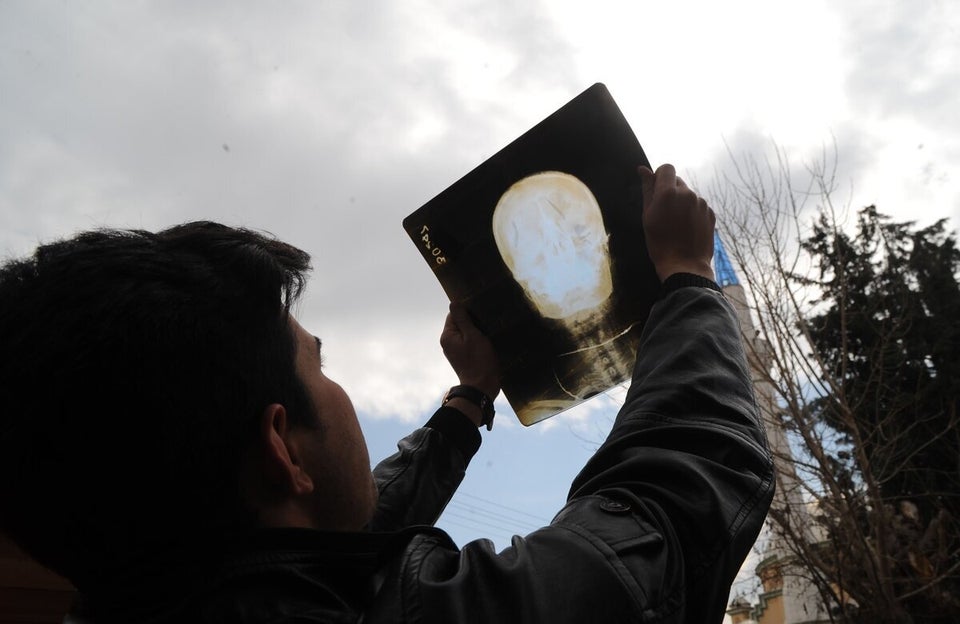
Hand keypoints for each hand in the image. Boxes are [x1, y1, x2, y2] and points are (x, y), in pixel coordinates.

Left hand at [439, 303, 500, 400]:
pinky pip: (469, 342)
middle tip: (487, 319)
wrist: (482, 387)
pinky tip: (488, 340)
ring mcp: (456, 351)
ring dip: (477, 330)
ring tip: (489, 329)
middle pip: (460, 323)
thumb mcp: (472, 336)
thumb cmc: (478, 361)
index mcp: (447, 336)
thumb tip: (454, 302)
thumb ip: (463, 319)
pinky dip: (478, 340)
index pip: (454, 314)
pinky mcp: (464, 357)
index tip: (481, 310)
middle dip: (473, 320)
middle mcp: (448, 343)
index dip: (467, 310)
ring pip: (466, 333)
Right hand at [638, 164, 715, 281]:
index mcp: (669, 193)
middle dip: (670, 192)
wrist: (684, 265)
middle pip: (677, 181)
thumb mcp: (648, 216)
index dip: (660, 176)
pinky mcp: (710, 213)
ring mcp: (701, 203)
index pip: (667, 168)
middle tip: (664, 213)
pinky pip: (698, 205)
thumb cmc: (660, 243)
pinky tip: (687, 228)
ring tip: (676, 224)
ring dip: (682, 203)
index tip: (656, 190)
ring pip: (688, 194)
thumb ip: (647, 189)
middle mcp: (688, 193)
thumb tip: (642, 169)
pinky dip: (692, 212)